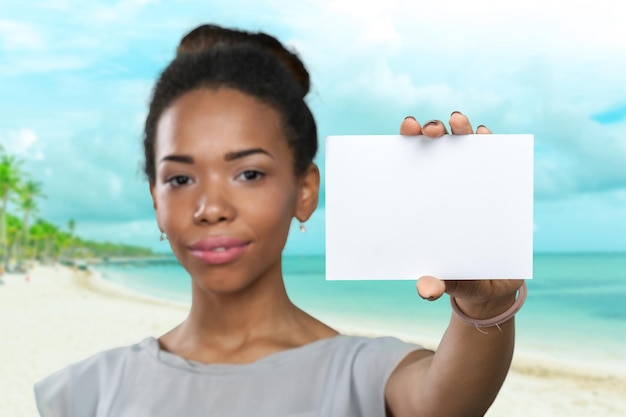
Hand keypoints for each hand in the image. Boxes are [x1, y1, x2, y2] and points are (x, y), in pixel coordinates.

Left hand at [399, 111, 522, 318]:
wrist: (489, 288)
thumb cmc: (456, 278)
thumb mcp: (445, 282)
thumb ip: (436, 283)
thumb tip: (426, 290)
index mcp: (422, 200)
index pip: (409, 165)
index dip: (405, 144)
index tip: (404, 132)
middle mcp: (443, 186)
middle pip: (434, 149)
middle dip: (430, 131)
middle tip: (428, 130)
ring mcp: (471, 183)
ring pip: (464, 146)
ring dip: (461, 128)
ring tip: (456, 120)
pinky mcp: (496, 188)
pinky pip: (493, 159)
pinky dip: (489, 143)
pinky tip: (485, 134)